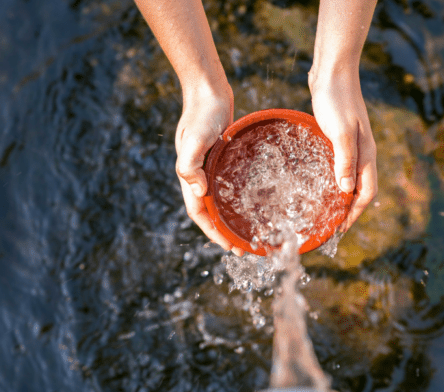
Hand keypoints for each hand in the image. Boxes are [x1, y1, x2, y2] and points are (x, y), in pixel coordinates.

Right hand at [175, 84, 243, 254]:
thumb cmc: (202, 114)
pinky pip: (229, 185)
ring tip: (248, 232)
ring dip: (231, 218)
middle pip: (210, 212)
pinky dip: (237, 198)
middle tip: (244, 248)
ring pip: (220, 201)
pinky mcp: (222, 159)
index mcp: (191, 176)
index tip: (230, 247)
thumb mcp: (194, 139)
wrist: (208, 91)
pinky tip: (252, 203)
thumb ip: (190, 165)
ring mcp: (210, 168)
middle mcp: (199, 176)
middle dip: (224, 232)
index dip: (213, 232)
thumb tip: (199, 192)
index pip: (200, 213)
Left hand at [310, 70, 377, 231]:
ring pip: (350, 179)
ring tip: (324, 211)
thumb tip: (346, 191)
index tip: (340, 230)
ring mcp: (352, 145)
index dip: (355, 213)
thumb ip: (344, 160)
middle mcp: (362, 153)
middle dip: (349, 210)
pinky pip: (339, 166)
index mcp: (366, 154)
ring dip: (341, 197)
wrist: (333, 71)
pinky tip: (318, 183)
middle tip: (330, 226)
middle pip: (360, 189)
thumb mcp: (340, 132)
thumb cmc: (336, 99)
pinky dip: (333, 180)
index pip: (366, 193)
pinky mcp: (339, 137)